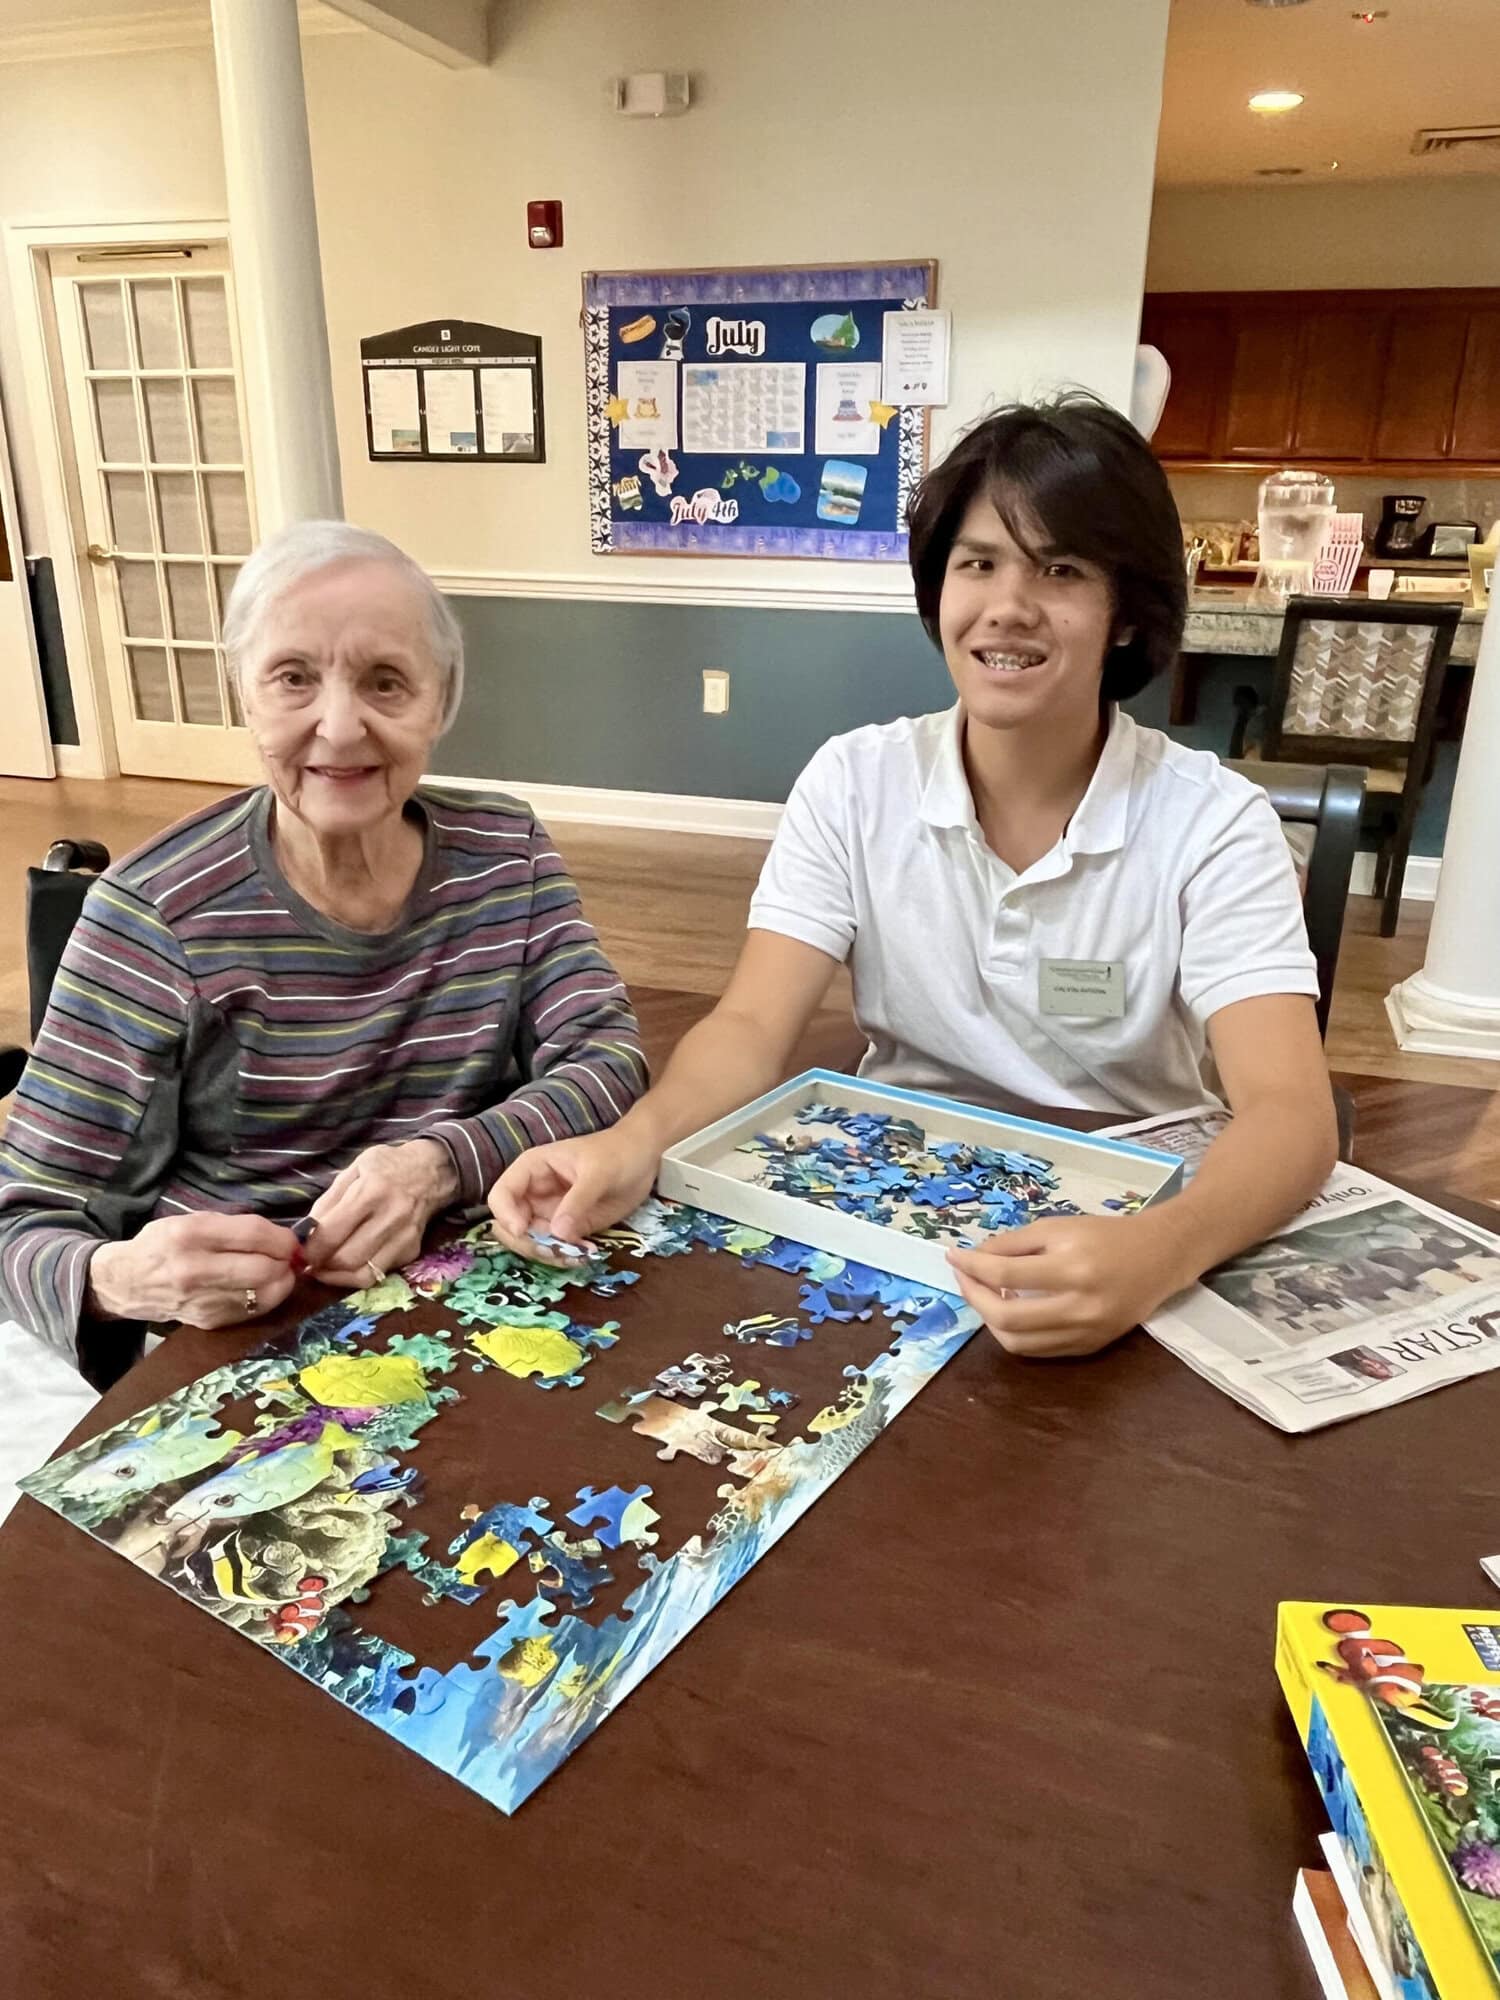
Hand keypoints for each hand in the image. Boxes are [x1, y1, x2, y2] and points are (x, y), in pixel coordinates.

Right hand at [87, 1213, 300, 1328]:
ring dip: (281, 1283)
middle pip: (263, 1269)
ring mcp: (200, 1300)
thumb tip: (284, 1237)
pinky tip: (261, 1288)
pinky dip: (266, 1298)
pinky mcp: (206, 1321)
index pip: (254, 1235)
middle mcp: (194, 1270)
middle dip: (286, 1262)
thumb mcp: (192, 1221)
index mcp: (191, 1235)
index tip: (292, 1240)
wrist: (126, 1282)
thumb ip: (236, 1227)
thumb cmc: (164, 1244)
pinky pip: (252, 1311)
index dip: (283, 1238)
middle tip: (290, 1258)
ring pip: (263, 1295)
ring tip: (279, 1272)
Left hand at [304, 1139, 458, 1289]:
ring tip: (325, 1268)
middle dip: (321, 1265)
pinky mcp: (411, 1251)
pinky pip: (378, 1273)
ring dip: (337, 1276)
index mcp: (372, 1191)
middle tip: (310, 1262)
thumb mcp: (352, 1171)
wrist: (431, 1172)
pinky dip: (357, 1273)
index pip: (332, 1234)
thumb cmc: (386, 1166)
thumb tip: (305, 1234)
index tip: (299, 1251)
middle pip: (347, 1259)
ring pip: (363, 1275)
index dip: (310, 1249)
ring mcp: (404, 1237)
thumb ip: (328, 1202)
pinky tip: (349, 1262)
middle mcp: (391, 1217)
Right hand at [488, 1125, 658, 1262]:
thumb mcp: (599, 1173)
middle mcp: (534, 1194)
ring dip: (549, 1254)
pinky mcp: (568, 1228)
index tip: (523, 1232)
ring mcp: (550, 1213)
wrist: (643, 1158)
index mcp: (532, 1169)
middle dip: (529, 1243)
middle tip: (556, 1250)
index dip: (506, 1216)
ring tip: (578, 1254)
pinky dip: (566, 1256)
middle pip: (512, 1227)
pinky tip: (587, 1253)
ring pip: (532, 1243)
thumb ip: (578, 1201)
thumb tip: (557, 1233)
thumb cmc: (618, 1153)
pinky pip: (556, 1248)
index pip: (501, 1196)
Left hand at [945, 1210, 1196, 1358]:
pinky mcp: (1090, 1348)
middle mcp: (1079, 1306)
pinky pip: (1038, 1350)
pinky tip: (1008, 1312)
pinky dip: (1014, 1333)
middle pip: (1006, 1317)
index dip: (971, 1266)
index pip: (1005, 1273)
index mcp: (1072, 1267)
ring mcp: (1086, 1333)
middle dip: (974, 1297)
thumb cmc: (1106, 1235)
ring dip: (990, 1319)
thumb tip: (973, 1258)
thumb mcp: (1058, 1226)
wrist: (1160, 1258)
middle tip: (964, 1277)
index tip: (953, 1256)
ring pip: (1017, 1342)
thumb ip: (1013, 1243)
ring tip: (984, 1295)